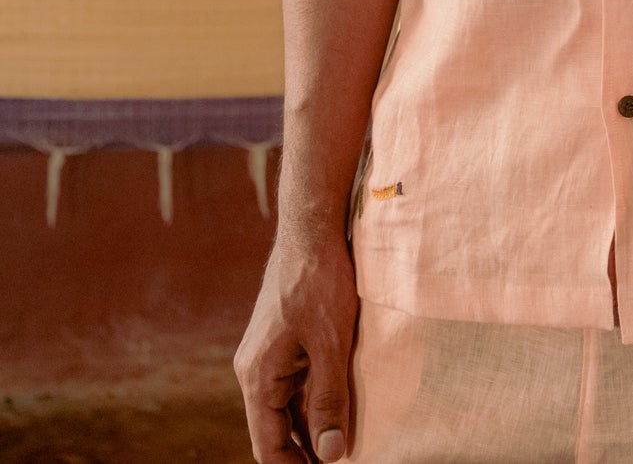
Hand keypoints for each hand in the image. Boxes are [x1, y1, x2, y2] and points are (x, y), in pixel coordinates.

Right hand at [234, 226, 358, 461]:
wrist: (313, 227)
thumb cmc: (319, 280)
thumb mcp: (331, 344)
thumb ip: (329, 401)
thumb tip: (331, 454)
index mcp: (257, 375)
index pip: (269, 445)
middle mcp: (255, 369)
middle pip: (274, 430)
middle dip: (303, 454)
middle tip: (339, 463)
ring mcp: (268, 354)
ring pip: (286, 408)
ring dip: (310, 429)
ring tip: (342, 448)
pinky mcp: (284, 341)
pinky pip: (295, 384)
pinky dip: (313, 402)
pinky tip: (338, 411)